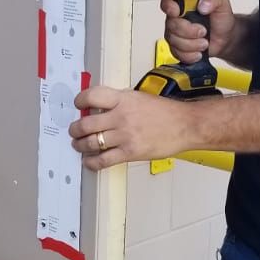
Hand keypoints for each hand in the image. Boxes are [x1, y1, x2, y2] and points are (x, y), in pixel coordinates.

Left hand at [70, 85, 190, 169]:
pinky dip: (91, 162)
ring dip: (80, 145)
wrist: (185, 125)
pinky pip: (103, 160)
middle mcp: (121, 116)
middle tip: (74, 131)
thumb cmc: (165, 112)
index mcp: (123, 99)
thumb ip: (118, 102)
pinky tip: (89, 161)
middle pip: (86, 124)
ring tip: (79, 145)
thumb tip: (98, 109)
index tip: (78, 105)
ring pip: (91, 143)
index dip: (80, 101)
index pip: (91, 96)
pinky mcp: (130, 152)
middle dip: (75, 129)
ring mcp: (125, 136)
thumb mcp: (139, 98)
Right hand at [162, 0, 235, 64]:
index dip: (169, 6)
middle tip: (203, 31)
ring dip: (192, 44)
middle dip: (189, 31)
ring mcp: (175, 32)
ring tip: (204, 42)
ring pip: (174, 40)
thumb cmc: (221, 20)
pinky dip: (190, 54)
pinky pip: (176, 52)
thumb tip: (202, 4)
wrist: (225, 38)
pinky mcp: (177, 47)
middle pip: (172, 24)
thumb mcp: (222, 3)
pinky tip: (198, 51)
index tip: (177, 12)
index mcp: (185, 2)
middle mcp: (177, 17)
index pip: (168, 0)